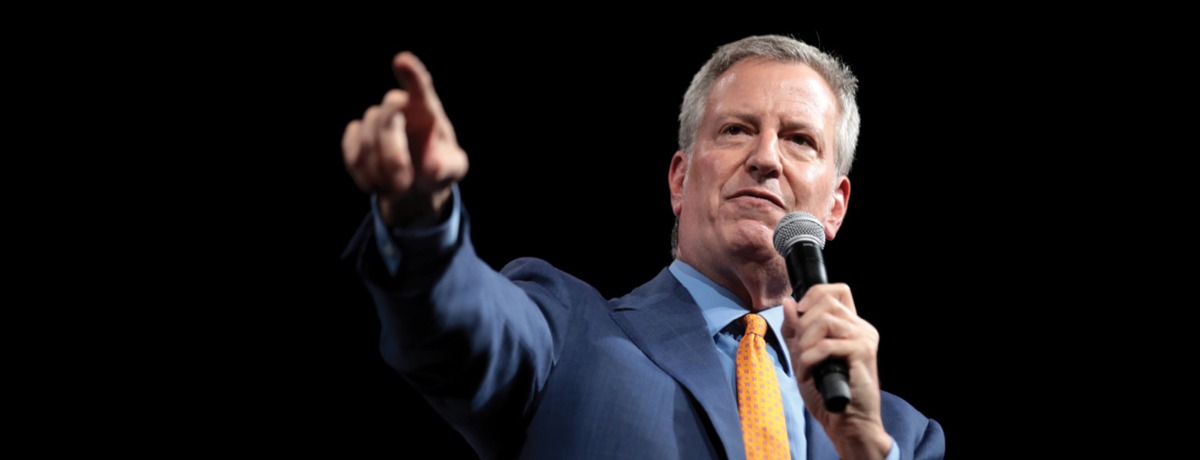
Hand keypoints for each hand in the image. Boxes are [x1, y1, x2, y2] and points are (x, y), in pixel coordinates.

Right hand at [342, 52, 467, 227]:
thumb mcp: (453, 171)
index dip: (411, 75)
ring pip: (367, 142)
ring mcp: (374, 119)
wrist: (415, 181)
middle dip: (393, 156)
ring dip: (381, 172)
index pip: (420, 86)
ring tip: (398, 189)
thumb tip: (431, 167)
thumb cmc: (438, 168)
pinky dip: (365, 177)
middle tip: (404, 184)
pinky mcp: (355, 136)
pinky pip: (352, 155)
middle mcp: (398, 107)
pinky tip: (379, 186)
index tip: (401, 60)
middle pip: (386, 120)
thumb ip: (447, 167)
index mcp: (426, 109)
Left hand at [781, 283, 891, 458]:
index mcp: (850, 325)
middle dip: (802, 325)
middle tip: (800, 351)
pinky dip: (809, 359)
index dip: (815, 295)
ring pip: (824, 320)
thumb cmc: (826, 393)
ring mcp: (864, 338)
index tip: (801, 314)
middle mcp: (861, 327)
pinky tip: (808, 374)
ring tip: (803, 364)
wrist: (848, 423)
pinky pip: (826, 344)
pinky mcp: (863, 352)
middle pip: (826, 301)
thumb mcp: (803, 357)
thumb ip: (795, 331)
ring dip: (805, 343)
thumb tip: (789, 303)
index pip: (837, 290)